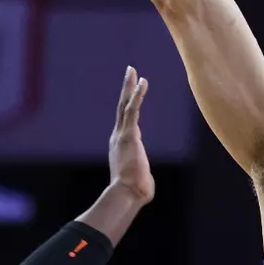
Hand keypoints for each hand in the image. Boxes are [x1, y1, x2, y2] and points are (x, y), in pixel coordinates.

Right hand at [108, 66, 153, 204]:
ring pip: (125, 105)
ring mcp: (122, 134)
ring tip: (132, 70)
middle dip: (126, 88)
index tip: (133, 92)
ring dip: (129, 86)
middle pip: (122, 107)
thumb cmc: (135, 192)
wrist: (127, 194)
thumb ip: (140, 174)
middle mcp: (118, 136)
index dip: (130, 104)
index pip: (126, 120)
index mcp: (121, 145)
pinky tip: (141, 83)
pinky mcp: (129, 134)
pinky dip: (136, 96)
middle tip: (129, 72)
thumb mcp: (139, 178)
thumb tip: (144, 184)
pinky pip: (132, 111)